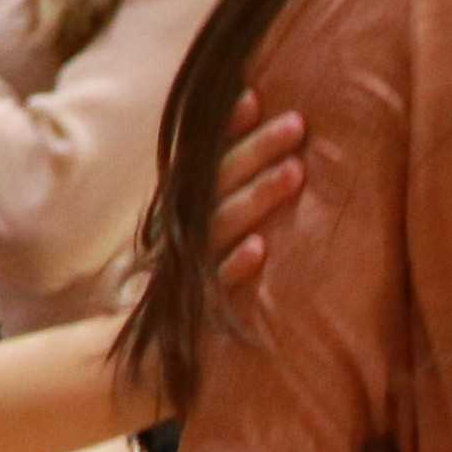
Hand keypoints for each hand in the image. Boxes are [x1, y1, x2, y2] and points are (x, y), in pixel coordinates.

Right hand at [205, 111, 310, 291]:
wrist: (152, 357)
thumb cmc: (202, 288)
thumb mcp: (211, 236)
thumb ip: (231, 199)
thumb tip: (277, 150)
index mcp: (191, 208)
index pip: (208, 158)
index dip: (228, 127)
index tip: (252, 94)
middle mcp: (189, 229)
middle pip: (221, 180)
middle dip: (257, 148)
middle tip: (298, 122)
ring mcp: (194, 265)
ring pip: (224, 223)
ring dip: (258, 195)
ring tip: (296, 171)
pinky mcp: (202, 306)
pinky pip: (218, 283)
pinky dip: (236, 265)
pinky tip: (260, 250)